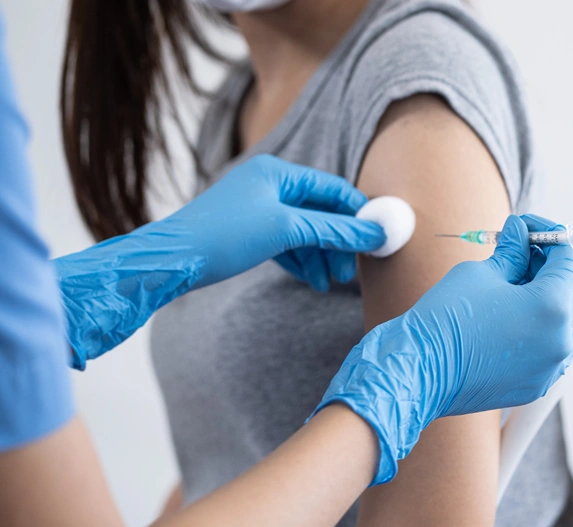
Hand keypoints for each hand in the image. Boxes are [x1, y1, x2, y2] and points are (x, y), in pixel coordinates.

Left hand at [156, 154, 384, 289]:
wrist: (171, 261)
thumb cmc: (223, 236)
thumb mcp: (286, 230)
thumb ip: (334, 230)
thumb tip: (375, 232)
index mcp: (277, 172)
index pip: (332, 188)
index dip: (357, 213)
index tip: (377, 238)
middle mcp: (269, 185)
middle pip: (321, 212)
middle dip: (337, 242)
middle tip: (349, 272)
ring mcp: (259, 208)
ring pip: (305, 231)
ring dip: (320, 256)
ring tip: (328, 283)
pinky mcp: (251, 231)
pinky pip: (288, 242)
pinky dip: (301, 260)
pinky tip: (311, 279)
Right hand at [311, 214, 572, 483]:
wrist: (419, 370)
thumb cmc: (446, 320)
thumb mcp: (482, 272)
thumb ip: (512, 251)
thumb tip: (520, 233)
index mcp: (552, 307)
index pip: (567, 258)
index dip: (548, 235)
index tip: (528, 228)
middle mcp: (560, 340)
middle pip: (563, 290)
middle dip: (541, 267)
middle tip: (512, 252)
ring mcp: (550, 367)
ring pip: (553, 321)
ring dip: (535, 299)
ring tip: (501, 289)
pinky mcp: (535, 384)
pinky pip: (541, 347)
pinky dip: (528, 329)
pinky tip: (500, 318)